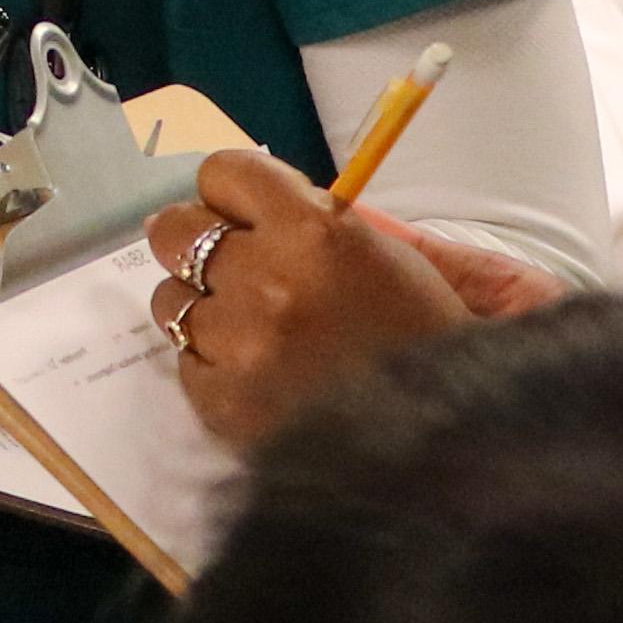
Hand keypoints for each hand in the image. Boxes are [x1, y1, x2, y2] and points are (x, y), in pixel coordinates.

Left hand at [150, 152, 561, 449]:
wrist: (450, 450)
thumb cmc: (433, 346)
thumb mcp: (398, 260)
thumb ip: (327, 220)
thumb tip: (257, 199)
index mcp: (318, 230)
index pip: (224, 173)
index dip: (233, 193)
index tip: (244, 214)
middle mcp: (269, 279)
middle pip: (177, 231)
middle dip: (199, 242)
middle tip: (226, 266)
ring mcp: (241, 345)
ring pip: (172, 300)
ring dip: (204, 310)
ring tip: (251, 333)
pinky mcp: (225, 405)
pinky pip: (186, 365)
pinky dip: (215, 369)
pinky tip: (260, 380)